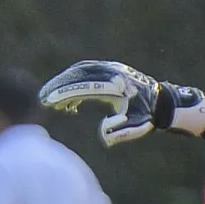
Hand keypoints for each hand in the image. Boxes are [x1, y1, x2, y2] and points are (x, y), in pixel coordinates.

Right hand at [40, 60, 204, 146]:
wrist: (162, 102)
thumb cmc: (148, 117)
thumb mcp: (136, 127)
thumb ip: (120, 132)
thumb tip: (103, 135)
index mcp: (115, 84)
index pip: (84, 85)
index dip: (64, 92)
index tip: (49, 101)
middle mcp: (111, 72)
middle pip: (78, 73)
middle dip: (58, 85)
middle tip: (42, 98)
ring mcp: (110, 69)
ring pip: (80, 72)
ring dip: (64, 84)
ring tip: (51, 102)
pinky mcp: (109, 70)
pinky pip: (86, 74)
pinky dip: (74, 86)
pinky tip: (70, 106)